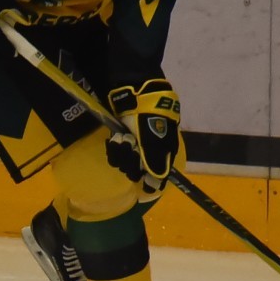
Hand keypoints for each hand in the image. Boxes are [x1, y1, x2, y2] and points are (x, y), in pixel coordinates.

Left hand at [104, 78, 183, 199]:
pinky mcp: (124, 135)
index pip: (157, 177)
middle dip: (129, 162)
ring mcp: (137, 142)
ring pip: (124, 161)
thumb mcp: (154, 144)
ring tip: (121, 139)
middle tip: (129, 148)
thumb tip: (155, 187)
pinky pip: (117, 149)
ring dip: (120, 153)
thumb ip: (155, 165)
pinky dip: (115, 146)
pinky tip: (115, 137)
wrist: (137, 93)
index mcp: (164, 153)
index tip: (139, 182)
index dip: (147, 181)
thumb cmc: (148, 120)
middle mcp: (151, 151)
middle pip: (136, 170)